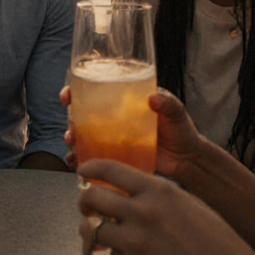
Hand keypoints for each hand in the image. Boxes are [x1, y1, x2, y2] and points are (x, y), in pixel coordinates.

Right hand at [62, 87, 207, 179]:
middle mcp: (113, 116)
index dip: (75, 90)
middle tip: (71, 131)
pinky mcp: (115, 155)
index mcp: (123, 99)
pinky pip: (92, 156)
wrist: (187, 159)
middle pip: (81, 113)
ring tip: (73, 148)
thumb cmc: (181, 130)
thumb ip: (168, 103)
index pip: (94, 90)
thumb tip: (153, 97)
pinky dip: (81, 160)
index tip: (67, 97)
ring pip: (83, 135)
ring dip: (72, 141)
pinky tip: (76, 165)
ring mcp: (112, 137)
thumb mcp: (176, 111)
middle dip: (69, 120)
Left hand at [77, 160, 254, 254]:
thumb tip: (134, 193)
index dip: (91, 168)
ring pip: (92, 230)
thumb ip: (161, 198)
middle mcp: (142, 213)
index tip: (84, 171)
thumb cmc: (221, 246)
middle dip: (84, 201)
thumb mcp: (192, 207)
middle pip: (92, 198)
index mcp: (160, 192)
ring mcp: (134, 243)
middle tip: (86, 206)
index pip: (111, 169)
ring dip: (91, 231)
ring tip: (98, 234)